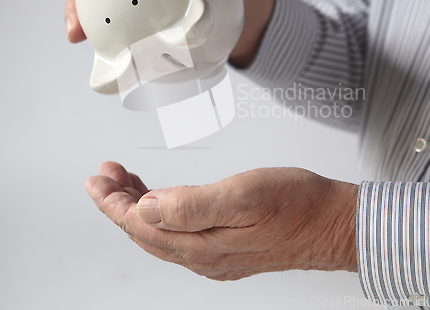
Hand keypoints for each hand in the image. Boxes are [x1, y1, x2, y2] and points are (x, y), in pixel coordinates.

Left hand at [85, 162, 357, 279]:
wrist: (332, 223)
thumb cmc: (296, 205)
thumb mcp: (243, 196)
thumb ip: (191, 205)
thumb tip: (146, 209)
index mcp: (201, 244)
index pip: (140, 225)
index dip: (112, 202)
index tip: (96, 180)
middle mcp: (203, 256)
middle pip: (145, 231)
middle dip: (119, 202)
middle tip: (106, 174)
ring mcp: (214, 253)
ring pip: (160, 231)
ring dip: (138, 205)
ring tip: (126, 180)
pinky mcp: (226, 245)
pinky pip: (179, 231)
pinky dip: (162, 211)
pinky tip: (162, 197)